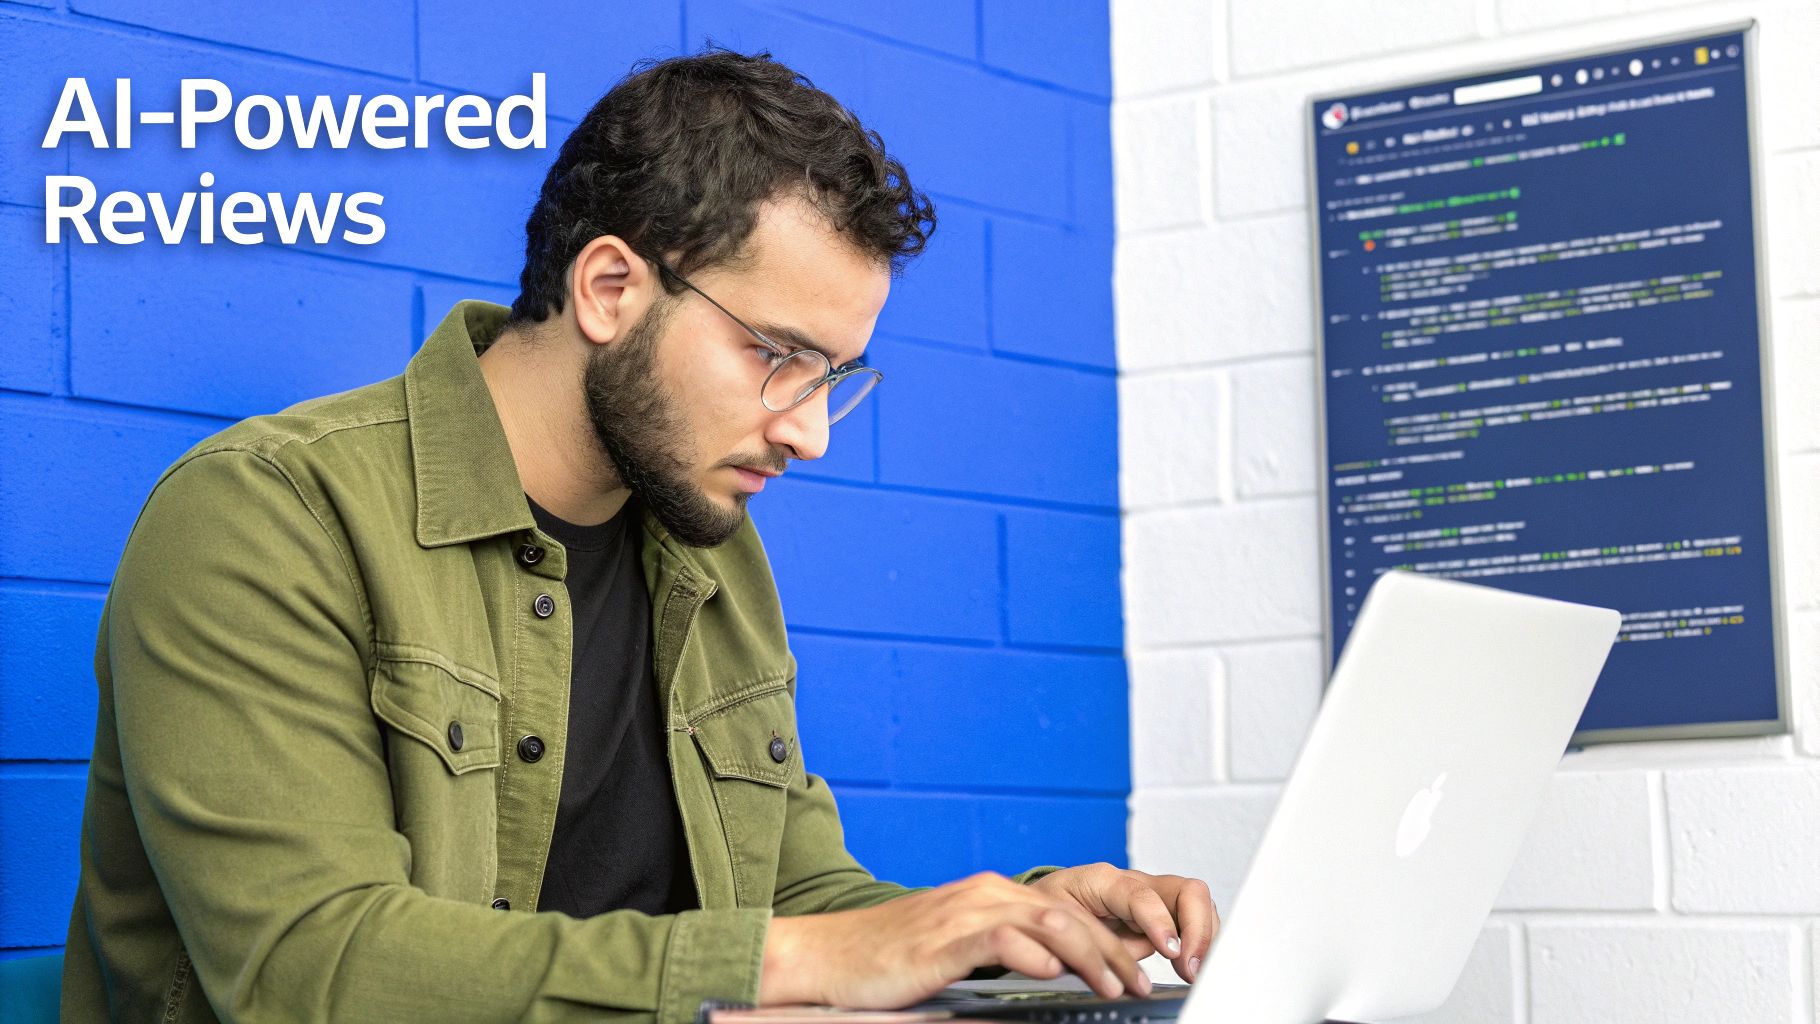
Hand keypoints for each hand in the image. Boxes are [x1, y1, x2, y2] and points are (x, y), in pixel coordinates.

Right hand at [759, 871, 1151, 1008]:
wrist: (828, 956)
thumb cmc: (888, 961)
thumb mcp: (955, 950)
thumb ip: (1001, 951)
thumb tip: (1052, 971)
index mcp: (990, 895)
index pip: (1068, 914)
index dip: (1110, 942)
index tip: (1137, 973)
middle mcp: (984, 895)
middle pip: (1070, 917)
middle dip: (1115, 953)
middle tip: (1142, 985)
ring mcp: (965, 913)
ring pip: (1049, 924)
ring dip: (1092, 958)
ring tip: (1114, 987)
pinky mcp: (945, 939)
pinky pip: (1002, 939)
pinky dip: (1035, 955)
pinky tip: (1055, 975)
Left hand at [1028, 863, 1217, 983]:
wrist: (1045, 906)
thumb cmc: (1048, 911)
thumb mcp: (1057, 924)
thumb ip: (1090, 943)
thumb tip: (1122, 973)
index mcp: (1103, 881)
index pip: (1142, 895)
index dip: (1160, 922)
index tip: (1170, 952)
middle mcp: (1135, 883)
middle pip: (1186, 891)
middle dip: (1198, 929)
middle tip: (1189, 968)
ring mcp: (1152, 896)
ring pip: (1197, 904)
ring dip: (1203, 938)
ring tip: (1193, 971)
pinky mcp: (1160, 914)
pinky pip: (1192, 921)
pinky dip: (1199, 942)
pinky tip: (1191, 966)